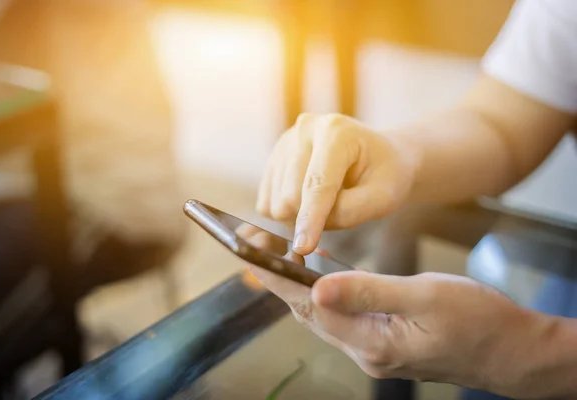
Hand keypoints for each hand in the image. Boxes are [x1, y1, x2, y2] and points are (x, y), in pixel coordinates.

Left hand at [247, 267, 552, 397]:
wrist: (510, 350)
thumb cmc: (477, 321)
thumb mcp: (425, 298)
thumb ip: (370, 292)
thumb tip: (318, 285)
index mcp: (371, 341)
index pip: (309, 305)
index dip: (275, 276)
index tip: (247, 251)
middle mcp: (364, 349)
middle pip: (308, 310)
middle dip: (277, 276)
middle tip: (253, 242)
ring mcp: (372, 348)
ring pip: (321, 313)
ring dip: (296, 284)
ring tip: (273, 252)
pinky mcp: (380, 340)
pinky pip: (341, 314)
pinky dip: (324, 291)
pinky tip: (317, 271)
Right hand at [257, 113, 420, 254]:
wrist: (377, 155)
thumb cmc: (385, 174)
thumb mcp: (384, 196)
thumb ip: (351, 211)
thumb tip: (309, 230)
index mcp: (337, 132)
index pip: (317, 183)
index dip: (310, 218)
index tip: (304, 247)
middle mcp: (305, 129)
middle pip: (290, 195)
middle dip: (311, 218)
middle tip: (340, 212)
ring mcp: (285, 142)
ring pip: (275, 202)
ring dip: (300, 216)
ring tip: (327, 204)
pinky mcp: (273, 158)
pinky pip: (267, 202)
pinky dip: (287, 213)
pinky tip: (309, 202)